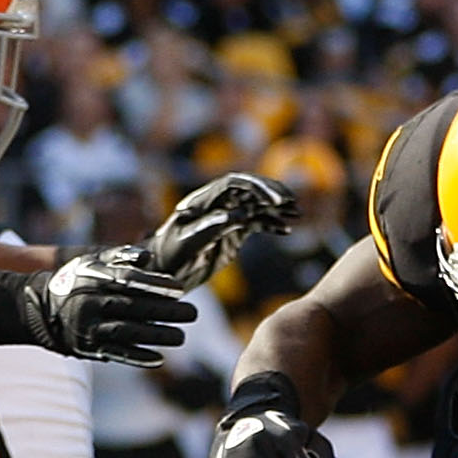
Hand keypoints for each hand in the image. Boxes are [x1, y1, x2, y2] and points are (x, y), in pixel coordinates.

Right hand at [0, 253, 194, 365]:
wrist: (39, 309)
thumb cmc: (75, 281)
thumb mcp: (91, 262)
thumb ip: (120, 257)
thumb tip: (147, 258)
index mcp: (93, 279)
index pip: (129, 281)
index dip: (156, 285)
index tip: (179, 290)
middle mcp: (90, 303)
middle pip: (134, 308)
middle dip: (166, 312)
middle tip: (192, 313)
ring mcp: (88, 327)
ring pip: (128, 332)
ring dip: (157, 336)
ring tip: (181, 336)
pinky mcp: (86, 347)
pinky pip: (115, 353)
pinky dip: (137, 356)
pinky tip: (159, 358)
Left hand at [139, 173, 298, 285]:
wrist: (161, 273)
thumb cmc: (168, 257)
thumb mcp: (187, 244)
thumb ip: (212, 227)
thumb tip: (239, 215)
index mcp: (203, 201)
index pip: (234, 184)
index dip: (256, 187)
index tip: (273, 200)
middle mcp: (216, 205)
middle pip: (249, 190)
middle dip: (272, 193)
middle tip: (291, 202)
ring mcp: (225, 218)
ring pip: (255, 206)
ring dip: (276, 208)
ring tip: (296, 213)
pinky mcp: (231, 233)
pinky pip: (255, 223)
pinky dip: (271, 225)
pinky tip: (285, 229)